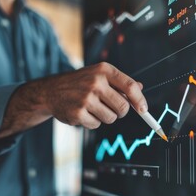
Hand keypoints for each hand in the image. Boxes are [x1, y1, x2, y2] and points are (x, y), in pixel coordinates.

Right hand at [0, 62, 146, 138]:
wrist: (51, 91)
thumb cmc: (80, 83)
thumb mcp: (100, 75)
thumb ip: (120, 82)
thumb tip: (140, 88)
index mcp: (104, 70)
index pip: (130, 87)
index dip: (140, 100)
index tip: (144, 110)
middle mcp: (95, 83)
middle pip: (123, 107)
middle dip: (121, 112)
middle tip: (113, 109)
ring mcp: (86, 98)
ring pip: (111, 118)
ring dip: (106, 117)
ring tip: (94, 108)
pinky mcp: (78, 113)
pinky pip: (97, 124)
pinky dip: (93, 122)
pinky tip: (84, 113)